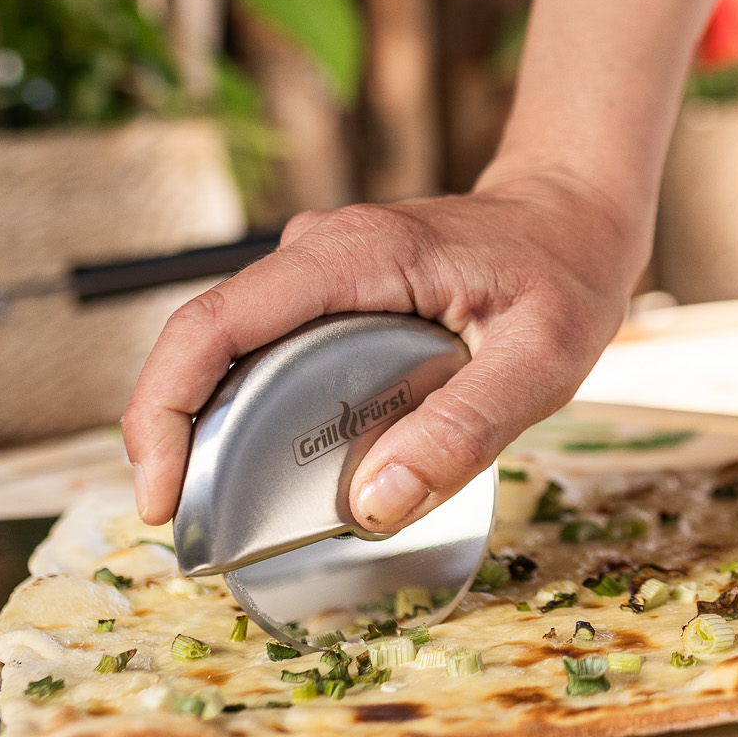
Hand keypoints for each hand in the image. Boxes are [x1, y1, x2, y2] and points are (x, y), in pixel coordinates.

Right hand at [121, 170, 639, 530]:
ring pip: (227, 348)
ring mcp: (318, 266)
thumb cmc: (566, 274)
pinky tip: (264, 465)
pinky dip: (245, 407)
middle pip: (201, 340)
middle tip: (184, 525)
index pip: (214, 323)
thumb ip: (464, 431)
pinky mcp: (328, 290)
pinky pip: (264, 349)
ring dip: (205, 424)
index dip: (164, 410)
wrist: (576, 211)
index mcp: (355, 255)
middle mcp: (319, 250)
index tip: (160, 496)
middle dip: (171, 434)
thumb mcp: (540, 361)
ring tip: (218, 507)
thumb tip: (372, 507)